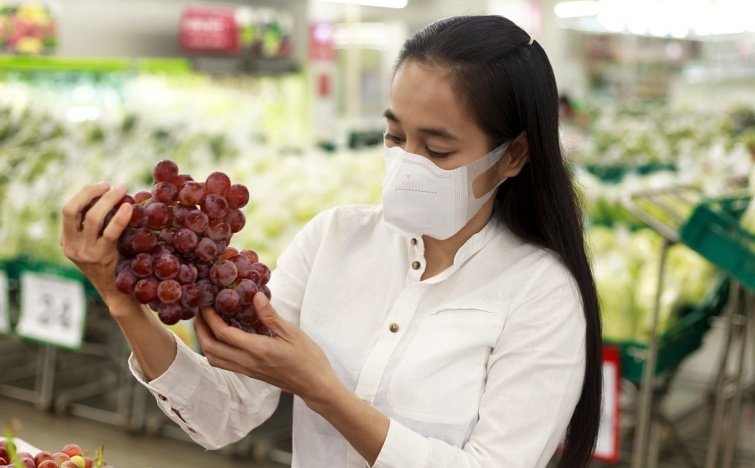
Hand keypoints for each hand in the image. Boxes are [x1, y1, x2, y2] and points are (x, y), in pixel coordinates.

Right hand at [60, 182, 134, 309]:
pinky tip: (129, 207)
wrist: (119, 293)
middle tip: (111, 185)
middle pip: (71, 209)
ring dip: (108, 200)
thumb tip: (113, 193)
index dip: (84, 193)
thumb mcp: (96, 244)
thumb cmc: (113, 263)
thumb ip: (96, 225)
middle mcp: (71, 246)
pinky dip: (120, 217)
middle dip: (90, 192)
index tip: (102, 185)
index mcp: (66, 240)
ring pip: (92, 218)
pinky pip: (110, 233)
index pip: (68, 210)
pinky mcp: (102, 258)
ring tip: (122, 189)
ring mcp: (85, 253)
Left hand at [195, 292, 337, 404]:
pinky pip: (224, 363)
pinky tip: (222, 337)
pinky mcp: (250, 374)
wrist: (314, 384)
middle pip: (211, 349)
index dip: (211, 318)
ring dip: (205, 341)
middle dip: (201, 329)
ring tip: (207, 323)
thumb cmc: (308, 357)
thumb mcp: (292, 332)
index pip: (224, 334)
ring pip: (214, 359)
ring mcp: (248, 370)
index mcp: (258, 350)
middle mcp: (248, 363)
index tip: (207, 304)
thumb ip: (270, 316)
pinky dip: (215, 350)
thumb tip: (255, 296)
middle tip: (200, 311)